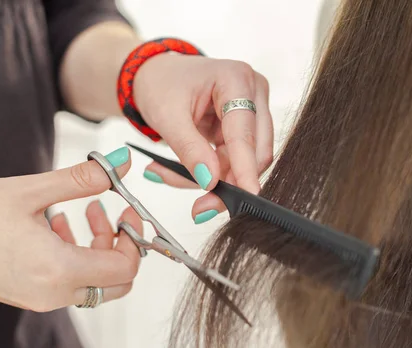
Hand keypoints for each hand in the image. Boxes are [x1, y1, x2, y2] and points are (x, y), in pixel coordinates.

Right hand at [0, 148, 142, 311]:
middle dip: (120, 246)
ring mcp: (40, 299)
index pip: (125, 267)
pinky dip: (75, 257)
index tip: (128, 209)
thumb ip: (81, 180)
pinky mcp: (27, 295)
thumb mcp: (29, 191)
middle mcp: (53, 294)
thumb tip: (121, 163)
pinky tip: (55, 226)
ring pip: (93, 283)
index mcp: (59, 271)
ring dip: (96, 248)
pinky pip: (69, 284)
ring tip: (78, 213)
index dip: (135, 237)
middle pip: (116, 282)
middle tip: (109, 212)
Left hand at [134, 54, 273, 221]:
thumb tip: (211, 181)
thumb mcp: (166, 116)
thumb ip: (189, 149)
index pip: (244, 132)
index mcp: (236, 78)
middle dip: (229, 181)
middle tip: (201, 207)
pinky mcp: (245, 127)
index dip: (245, 167)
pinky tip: (185, 172)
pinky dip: (211, 172)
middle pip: (255, 150)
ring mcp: (253, 110)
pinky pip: (234, 161)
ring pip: (246, 161)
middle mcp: (253, 92)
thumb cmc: (160, 84)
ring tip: (172, 177)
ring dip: (216, 179)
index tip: (247, 194)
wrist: (155, 75)